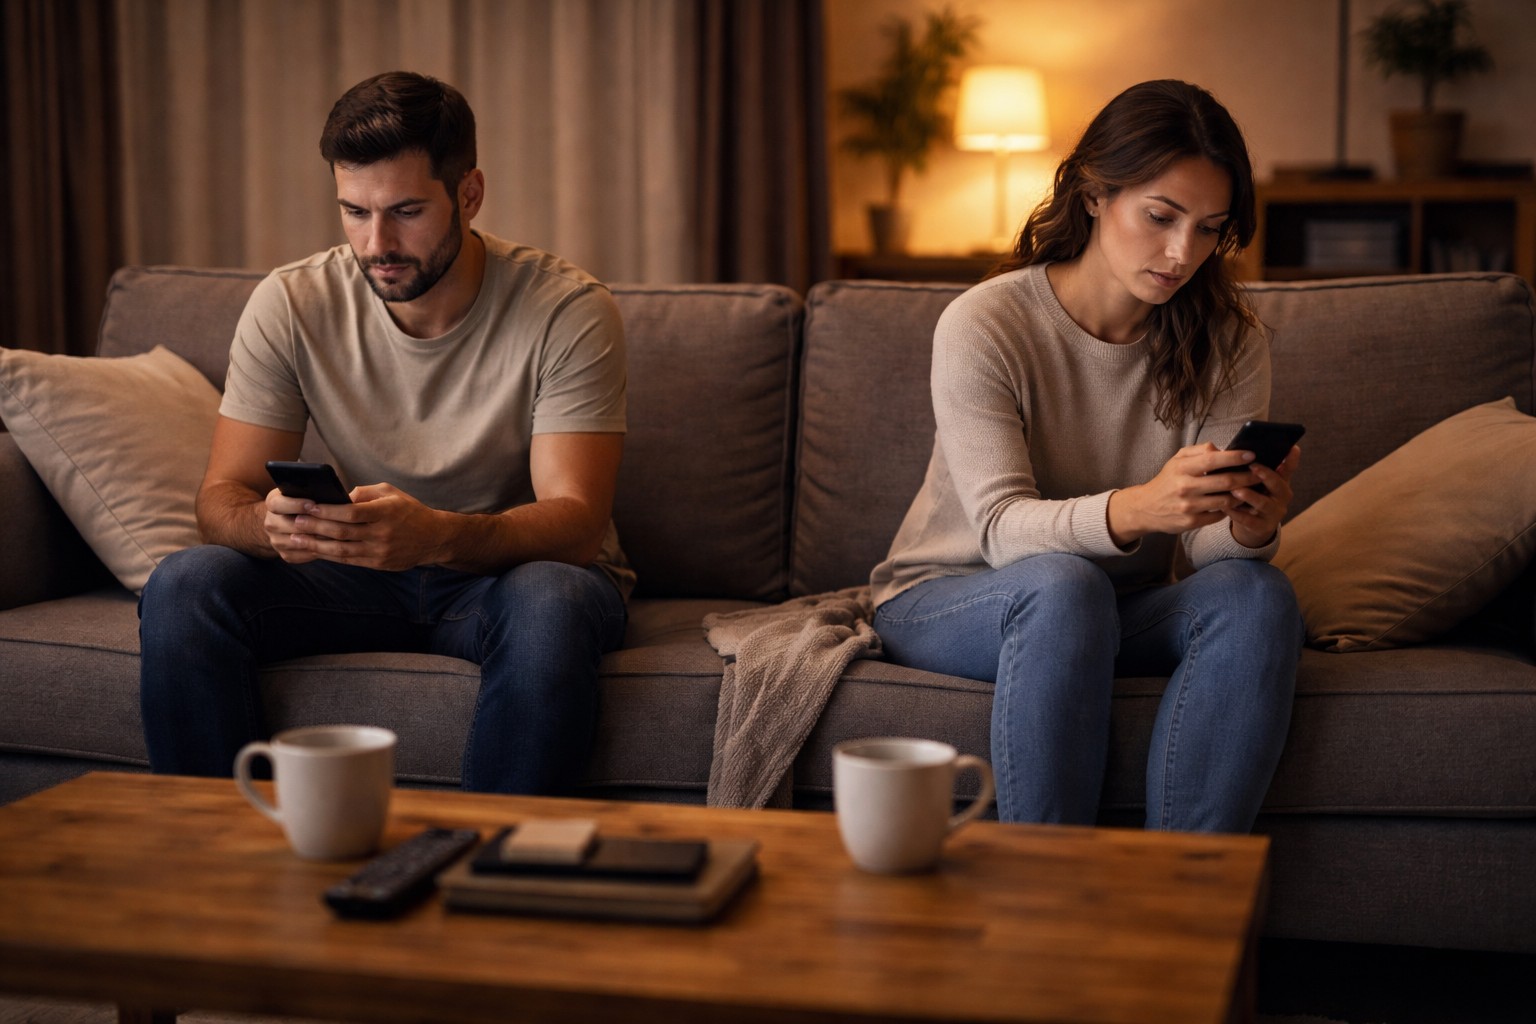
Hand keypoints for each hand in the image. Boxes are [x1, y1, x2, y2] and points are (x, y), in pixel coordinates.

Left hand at [265, 483, 446, 570]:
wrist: (433, 538)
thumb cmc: (409, 510)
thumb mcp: (391, 493)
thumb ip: (364, 493)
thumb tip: (337, 498)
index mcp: (386, 512)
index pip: (352, 512)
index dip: (328, 510)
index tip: (309, 505)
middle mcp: (383, 533)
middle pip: (343, 532)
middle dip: (316, 527)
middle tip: (296, 521)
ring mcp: (381, 551)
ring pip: (342, 550)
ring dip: (317, 545)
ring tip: (297, 539)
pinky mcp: (379, 564)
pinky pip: (349, 560)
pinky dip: (329, 556)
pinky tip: (315, 550)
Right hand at [1107, 442, 1291, 546]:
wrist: (1145, 508)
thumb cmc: (1167, 481)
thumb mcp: (1176, 460)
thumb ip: (1198, 451)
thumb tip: (1221, 449)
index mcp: (1182, 468)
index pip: (1213, 459)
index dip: (1235, 457)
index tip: (1251, 454)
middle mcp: (1185, 487)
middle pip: (1226, 481)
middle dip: (1248, 477)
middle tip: (1261, 474)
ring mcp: (1189, 506)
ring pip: (1226, 500)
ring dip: (1243, 495)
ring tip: (1253, 489)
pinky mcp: (1191, 522)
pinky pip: (1219, 515)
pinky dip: (1230, 509)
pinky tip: (1237, 503)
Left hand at [1225, 445, 1300, 547]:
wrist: (1253, 526)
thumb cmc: (1254, 496)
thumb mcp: (1259, 482)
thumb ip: (1255, 468)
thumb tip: (1241, 448)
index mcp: (1282, 483)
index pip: (1289, 469)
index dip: (1291, 459)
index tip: (1291, 448)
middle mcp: (1282, 497)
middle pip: (1278, 485)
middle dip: (1266, 475)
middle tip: (1253, 467)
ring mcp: (1274, 513)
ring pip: (1263, 503)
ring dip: (1250, 496)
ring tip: (1236, 490)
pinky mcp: (1262, 527)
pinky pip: (1249, 520)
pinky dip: (1237, 514)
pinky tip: (1226, 507)